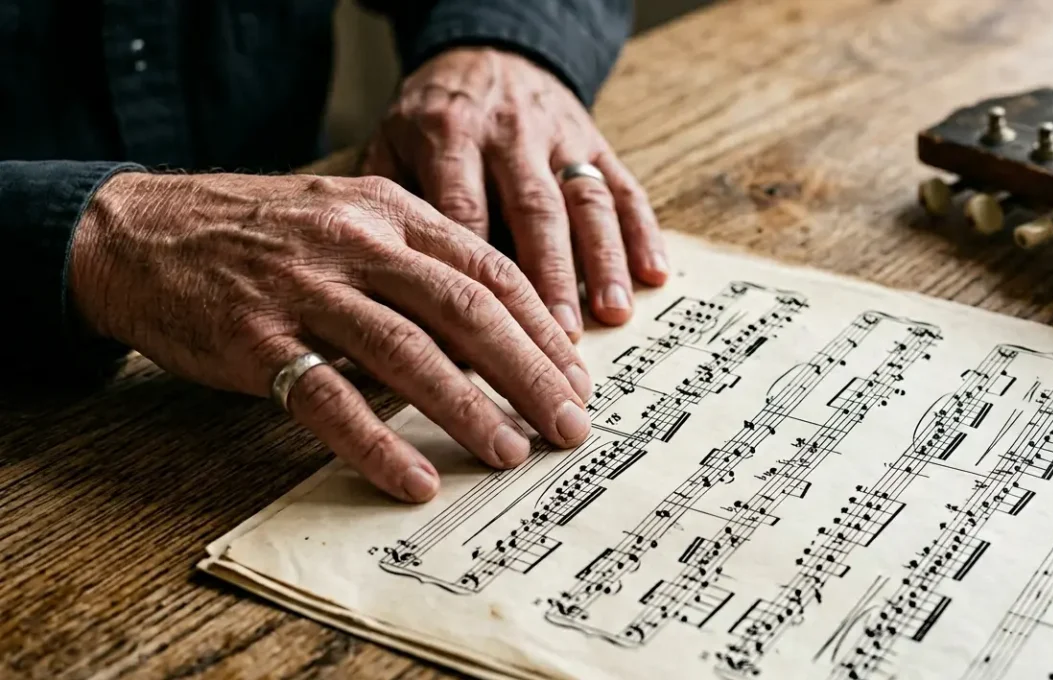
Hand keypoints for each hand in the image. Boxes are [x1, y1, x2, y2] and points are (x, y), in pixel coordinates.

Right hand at [70, 172, 594, 502]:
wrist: (139, 233)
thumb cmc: (259, 236)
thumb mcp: (346, 222)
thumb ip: (415, 266)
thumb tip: (493, 338)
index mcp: (389, 210)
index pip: (487, 270)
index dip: (541, 326)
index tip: (577, 374)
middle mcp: (356, 242)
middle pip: (466, 310)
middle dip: (529, 372)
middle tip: (570, 423)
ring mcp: (305, 289)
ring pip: (407, 352)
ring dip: (468, 409)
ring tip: (510, 452)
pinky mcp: (254, 339)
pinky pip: (327, 400)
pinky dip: (376, 444)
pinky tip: (414, 480)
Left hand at [362, 47, 668, 340]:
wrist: (485, 52)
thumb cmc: (431, 117)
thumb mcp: (390, 141)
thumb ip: (391, 204)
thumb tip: (396, 287)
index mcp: (450, 133)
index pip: (465, 208)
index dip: (476, 270)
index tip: (482, 328)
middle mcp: (510, 133)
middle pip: (534, 209)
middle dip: (552, 274)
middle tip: (561, 334)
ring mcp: (560, 137)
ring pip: (586, 200)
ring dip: (603, 258)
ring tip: (614, 312)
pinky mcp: (597, 142)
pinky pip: (624, 186)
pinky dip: (643, 231)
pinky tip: (654, 273)